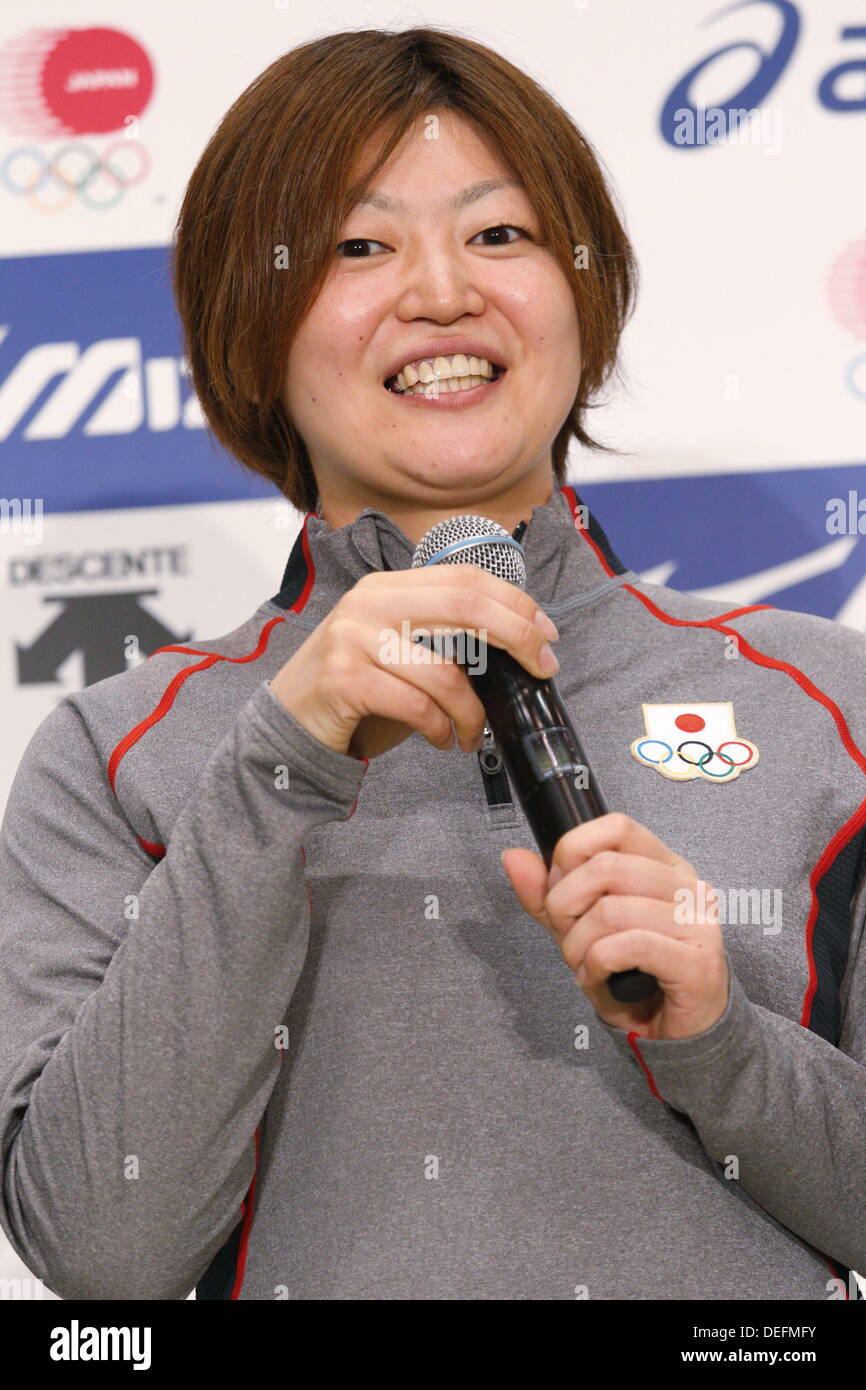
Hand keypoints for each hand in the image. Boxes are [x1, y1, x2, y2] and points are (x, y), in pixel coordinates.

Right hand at [268, 563, 559, 759]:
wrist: (288, 724)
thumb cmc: (355, 692)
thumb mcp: (399, 650)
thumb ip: (442, 638)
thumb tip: (516, 647)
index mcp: (388, 586)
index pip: (464, 578)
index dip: (514, 601)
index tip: (545, 633)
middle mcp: (370, 602)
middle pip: (466, 605)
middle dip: (517, 636)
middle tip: (542, 669)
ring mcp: (353, 637)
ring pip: (445, 671)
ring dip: (472, 712)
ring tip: (472, 734)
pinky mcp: (344, 678)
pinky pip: (417, 705)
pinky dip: (439, 729)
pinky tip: (441, 739)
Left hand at [501, 812, 729, 1039]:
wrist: (674, 1032)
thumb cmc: (634, 974)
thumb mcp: (581, 929)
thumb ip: (548, 894)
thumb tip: (514, 857)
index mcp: (664, 866)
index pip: (617, 827)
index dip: (574, 851)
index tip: (559, 887)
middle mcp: (687, 886)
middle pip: (605, 867)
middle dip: (565, 906)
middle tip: (566, 936)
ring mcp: (697, 922)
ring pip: (610, 910)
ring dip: (578, 944)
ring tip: (582, 963)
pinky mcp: (697, 961)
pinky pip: (628, 946)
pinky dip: (597, 964)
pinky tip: (597, 976)